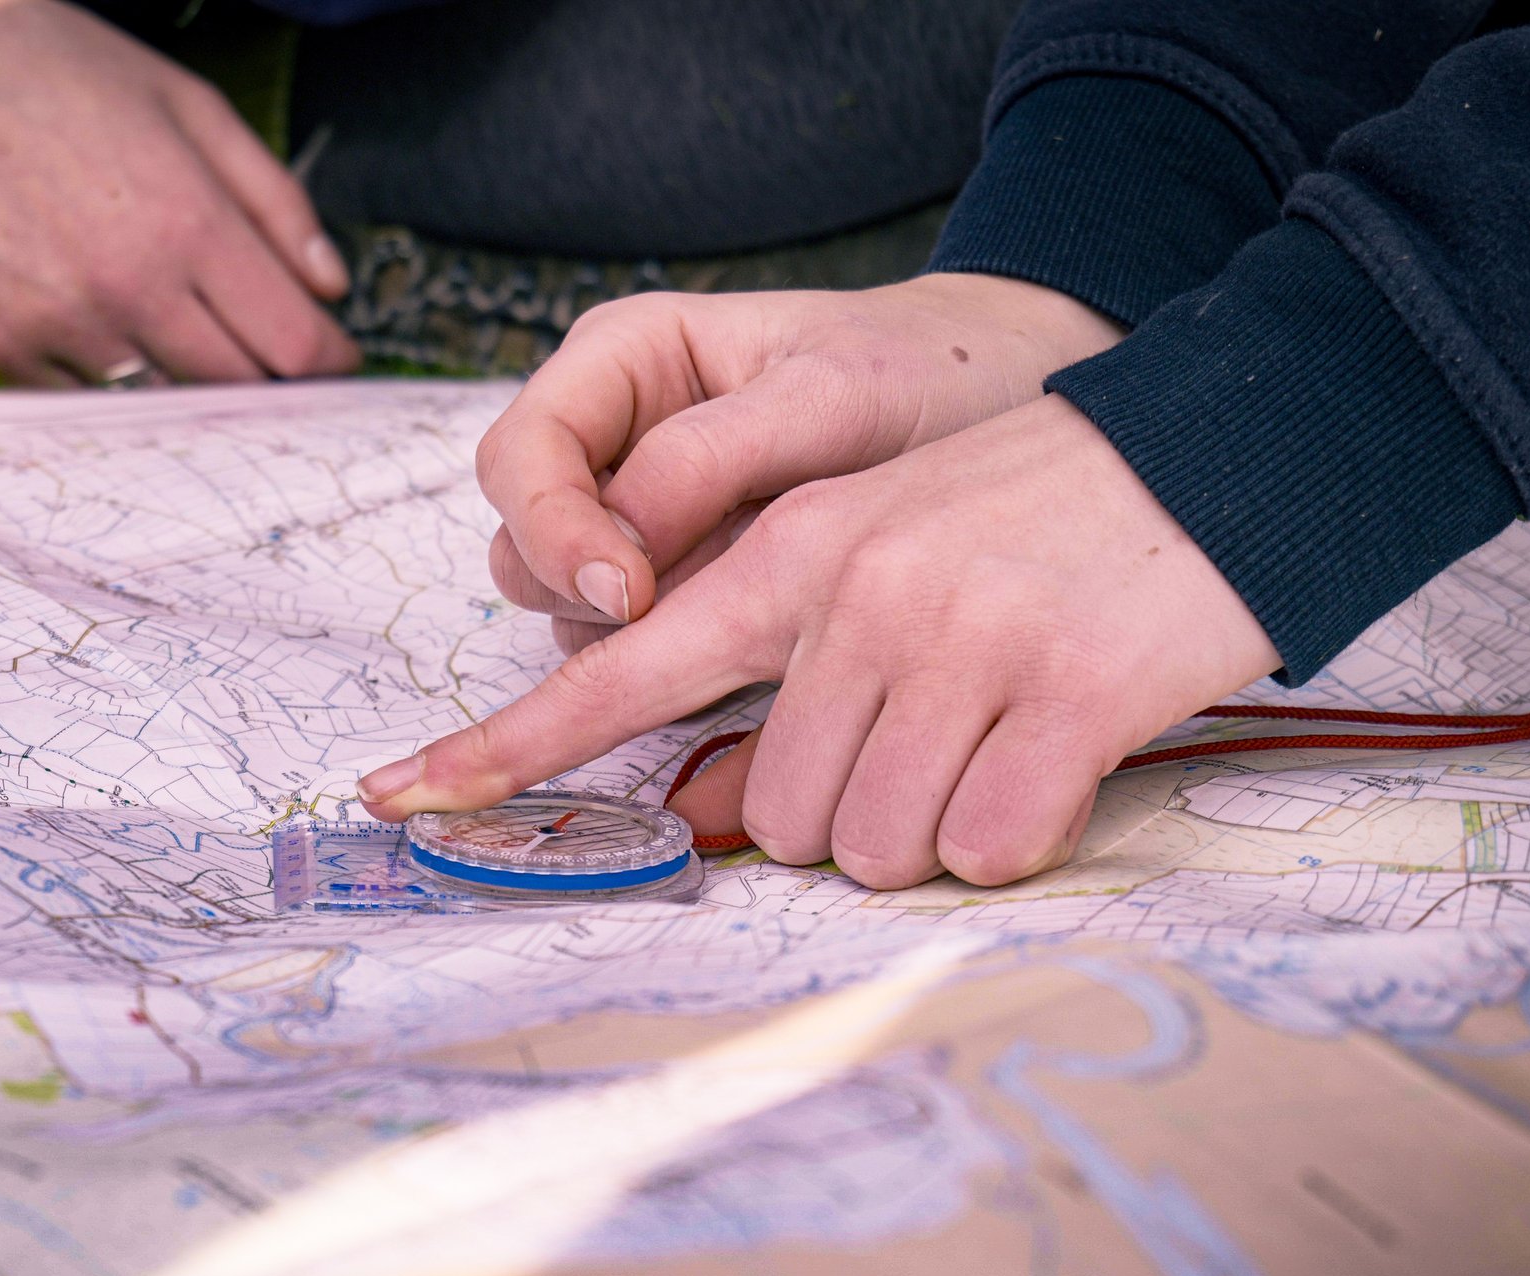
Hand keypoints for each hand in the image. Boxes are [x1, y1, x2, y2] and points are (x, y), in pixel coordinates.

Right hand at [0, 0, 359, 384]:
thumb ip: (277, 203)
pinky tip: (120, 341)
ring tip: (196, 347)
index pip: (295, 345)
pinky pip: (88, 407)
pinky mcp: (0, 345)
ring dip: (195, 390)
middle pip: (240, 391)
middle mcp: (125, 285)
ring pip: (167, 409)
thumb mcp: (196, 110)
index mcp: (187, 221)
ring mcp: (58, 323)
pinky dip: (118, 388)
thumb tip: (332, 291)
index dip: (331, 362)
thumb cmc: (75, 79)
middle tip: (275, 361)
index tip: (335, 358)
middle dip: (273, 382)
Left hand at [359, 397, 1282, 888]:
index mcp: (796, 553)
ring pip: (873, 847)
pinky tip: (1061, 755)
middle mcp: (856, 590)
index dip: (504, 744)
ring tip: (1001, 732)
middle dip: (847, 812)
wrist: (1231, 449)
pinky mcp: (1068, 695)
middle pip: (772, 814)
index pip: (618, 669)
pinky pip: (989, 849)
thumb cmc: (1040, 527)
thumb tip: (696, 814)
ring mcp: (962, 640)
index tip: (398, 791)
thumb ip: (782, 681)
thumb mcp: (889, 565)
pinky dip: (1020, 834)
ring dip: (932, 828)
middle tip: (938, 734)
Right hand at [475, 277, 1123, 653]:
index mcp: (624, 362)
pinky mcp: (685, 590)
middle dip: (586, 591)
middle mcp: (612, 441)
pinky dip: (683, 659)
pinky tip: (769, 639)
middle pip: (523, 542)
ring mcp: (642, 522)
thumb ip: (709, 457)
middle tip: (676, 618)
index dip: (558, 533)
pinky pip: (640, 648)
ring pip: (569, 608)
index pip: (521, 460)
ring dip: (636, 635)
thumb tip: (617, 555)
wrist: (1009, 406)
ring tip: (750, 613)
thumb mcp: (830, 394)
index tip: (630, 592)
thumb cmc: (927, 375)